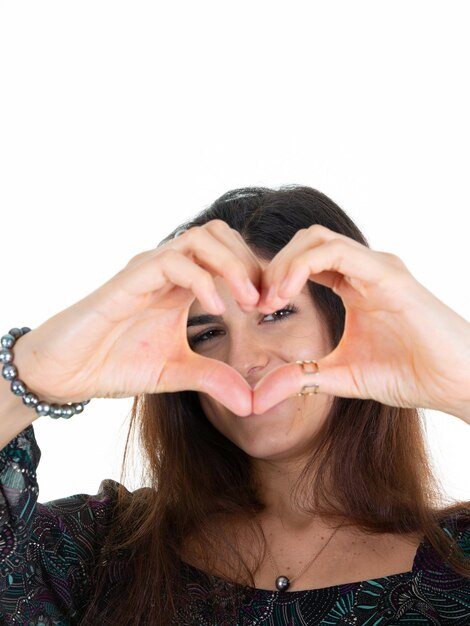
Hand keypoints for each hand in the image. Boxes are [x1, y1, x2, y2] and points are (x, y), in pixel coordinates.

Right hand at [12, 221, 261, 415]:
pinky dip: (202, 280)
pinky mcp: (129, 279)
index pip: (227, 254)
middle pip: (218, 234)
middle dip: (249, 262)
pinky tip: (218, 310)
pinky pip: (172, 263)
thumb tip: (251, 404)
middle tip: (266, 300)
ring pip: (199, 238)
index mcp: (180, 284)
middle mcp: (166, 269)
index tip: (273, 305)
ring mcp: (147, 269)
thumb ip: (213, 379)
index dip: (255, 273)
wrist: (66, 371)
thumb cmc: (114, 363)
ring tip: (249, 302)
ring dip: (232, 265)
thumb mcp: (175, 372)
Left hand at [252, 224, 469, 417]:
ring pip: (315, 238)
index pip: (304, 261)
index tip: (257, 308)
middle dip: (273, 266)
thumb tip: (259, 397)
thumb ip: (302, 378)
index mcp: (354, 283)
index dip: (275, 278)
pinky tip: (286, 294)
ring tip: (269, 299)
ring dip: (283, 264)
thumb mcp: (341, 377)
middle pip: (305, 241)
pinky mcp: (386, 273)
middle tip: (258, 302)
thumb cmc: (409, 375)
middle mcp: (364, 268)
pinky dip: (301, 266)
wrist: (454, 382)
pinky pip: (334, 252)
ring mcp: (376, 266)